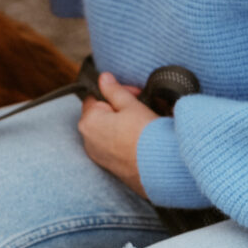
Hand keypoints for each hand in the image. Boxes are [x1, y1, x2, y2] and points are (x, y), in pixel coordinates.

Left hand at [77, 72, 158, 196]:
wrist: (161, 170)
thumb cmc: (147, 136)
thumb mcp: (132, 106)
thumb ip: (115, 90)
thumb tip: (103, 77)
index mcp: (88, 121)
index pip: (95, 97)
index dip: (115, 92)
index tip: (135, 94)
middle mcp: (87, 139)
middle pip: (99, 114)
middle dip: (118, 107)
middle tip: (140, 106)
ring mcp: (96, 154)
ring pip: (106, 131)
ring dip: (120, 124)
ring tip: (142, 123)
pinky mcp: (108, 165)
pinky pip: (111, 146)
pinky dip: (122, 139)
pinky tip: (139, 139)